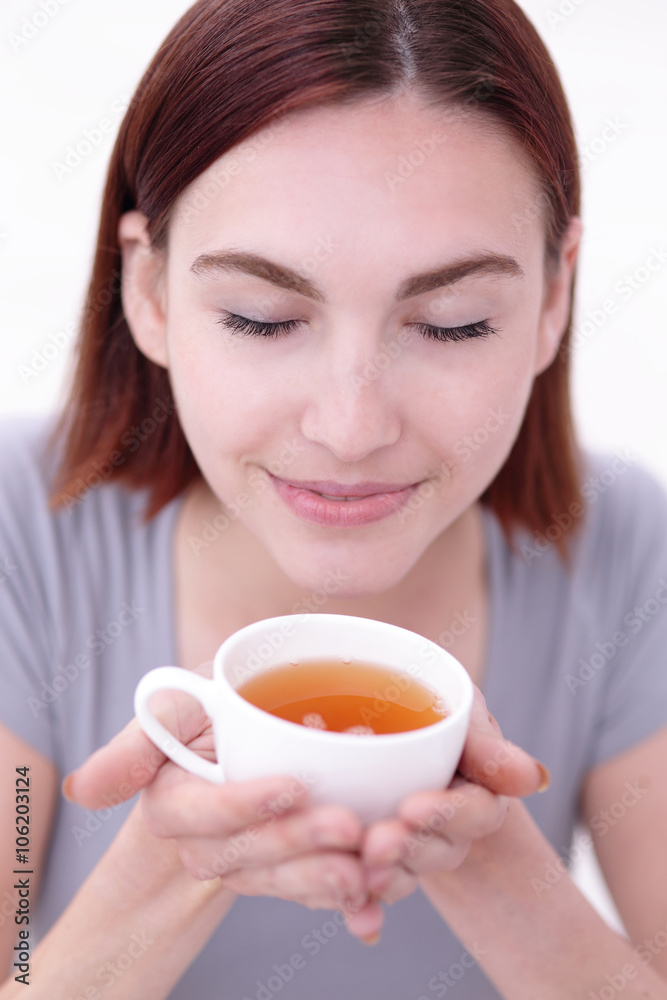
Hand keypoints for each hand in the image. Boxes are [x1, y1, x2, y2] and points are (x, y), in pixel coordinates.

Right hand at [64, 672, 406, 943]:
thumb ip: (136, 743)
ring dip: (327, 882)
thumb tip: (83, 791)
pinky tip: (375, 913)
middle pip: (251, 854)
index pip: (205, 814)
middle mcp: (211, 843)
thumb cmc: (213, 707)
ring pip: (286, 881)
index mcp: (176, 803)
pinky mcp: (294, 867)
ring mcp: (255, 859)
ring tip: (371, 871)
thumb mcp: (175, 706)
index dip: (244, 805)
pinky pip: (317, 892)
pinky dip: (350, 907)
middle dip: (299, 845)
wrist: (260, 717)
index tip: (291, 786)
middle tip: (349, 827)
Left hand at [360, 686, 549, 898]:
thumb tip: (533, 779)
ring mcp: (415, 848)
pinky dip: (366, 907)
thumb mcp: (461, 712)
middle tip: (376, 845)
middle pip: (440, 848)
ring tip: (361, 874)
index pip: (476, 810)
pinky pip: (374, 888)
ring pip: (406, 871)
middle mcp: (451, 828)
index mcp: (480, 794)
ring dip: (387, 878)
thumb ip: (489, 745)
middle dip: (410, 849)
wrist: (387, 722)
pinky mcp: (379, 861)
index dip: (447, 813)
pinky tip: (356, 921)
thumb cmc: (432, 709)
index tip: (412, 809)